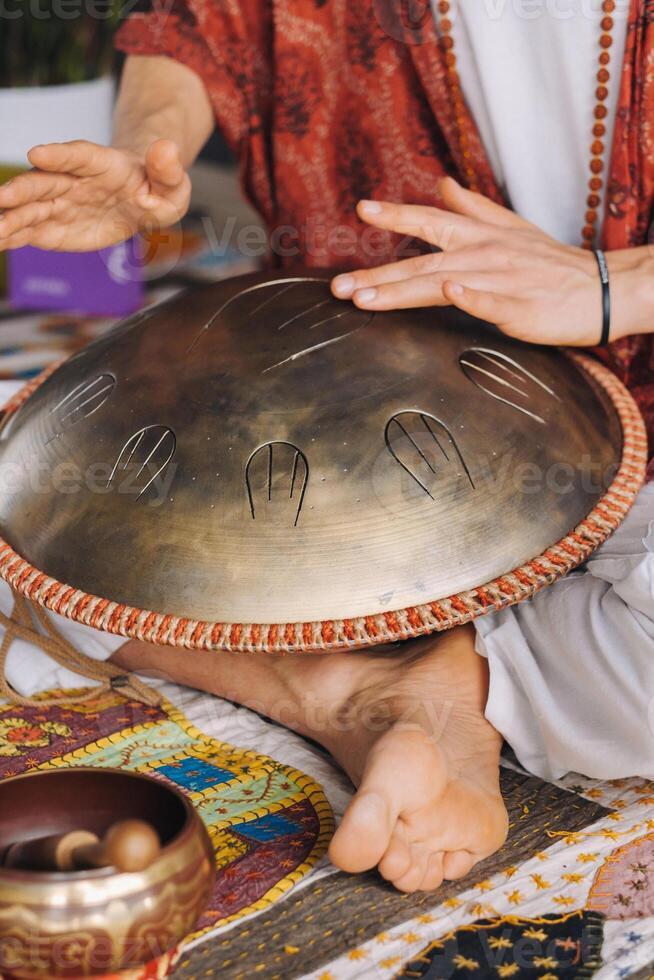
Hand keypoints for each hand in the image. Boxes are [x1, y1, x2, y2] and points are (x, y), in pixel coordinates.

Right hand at [0, 139, 190, 252]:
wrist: (139, 201)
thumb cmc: (155, 190)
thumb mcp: (171, 185)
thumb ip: (169, 171)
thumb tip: (168, 150)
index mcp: (100, 164)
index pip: (77, 155)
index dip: (59, 154)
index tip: (38, 153)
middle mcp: (72, 180)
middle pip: (44, 182)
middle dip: (21, 190)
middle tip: (2, 199)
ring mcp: (60, 203)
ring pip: (30, 208)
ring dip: (9, 218)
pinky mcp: (54, 226)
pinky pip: (30, 231)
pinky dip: (12, 236)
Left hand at [331, 178, 650, 345]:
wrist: (602, 289)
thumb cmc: (552, 264)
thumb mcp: (512, 227)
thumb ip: (472, 208)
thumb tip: (441, 185)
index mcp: (480, 236)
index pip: (431, 221)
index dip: (397, 214)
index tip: (361, 209)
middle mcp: (485, 254)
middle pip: (423, 262)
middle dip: (379, 274)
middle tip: (339, 286)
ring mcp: (502, 281)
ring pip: (445, 283)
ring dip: (404, 290)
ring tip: (366, 299)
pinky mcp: (520, 308)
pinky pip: (492, 301)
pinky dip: (470, 295)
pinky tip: (450, 290)